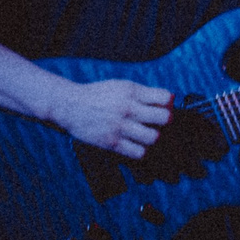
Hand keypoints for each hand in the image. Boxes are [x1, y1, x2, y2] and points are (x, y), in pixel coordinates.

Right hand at [49, 77, 172, 159]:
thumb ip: (144, 93)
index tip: (162, 107)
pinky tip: (135, 144)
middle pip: (164, 118)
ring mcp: (119, 126)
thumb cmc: (98, 96)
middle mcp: (127, 108)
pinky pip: (138, 152)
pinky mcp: (111, 142)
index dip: (167, 104)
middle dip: (164, 121)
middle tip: (156, 123)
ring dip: (152, 137)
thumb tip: (170, 101)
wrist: (69, 105)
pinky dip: (141, 150)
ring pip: (153, 138)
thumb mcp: (121, 86)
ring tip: (144, 134)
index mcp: (131, 91)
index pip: (165, 98)